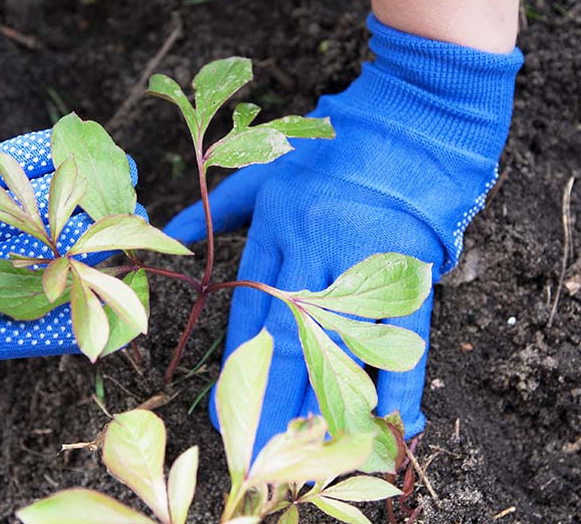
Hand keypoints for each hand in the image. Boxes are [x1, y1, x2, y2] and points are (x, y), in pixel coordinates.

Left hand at [165, 16, 521, 451]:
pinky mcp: (410, 278)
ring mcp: (364, 268)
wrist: (410, 129)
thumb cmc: (331, 151)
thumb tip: (169, 233)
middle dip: (269, 401)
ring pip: (340, 350)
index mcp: (278, 230)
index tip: (223, 410)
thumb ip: (216, 208)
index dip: (236, 368)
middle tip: (255, 449)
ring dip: (323, 405)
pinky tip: (385, 425)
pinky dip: (396, 385)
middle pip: (287, 342)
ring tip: (306, 451)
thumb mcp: (264, 171)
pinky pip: (402, 341)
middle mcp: (315, 255)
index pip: (250, 314)